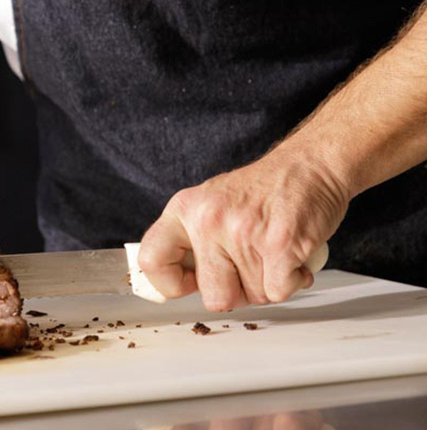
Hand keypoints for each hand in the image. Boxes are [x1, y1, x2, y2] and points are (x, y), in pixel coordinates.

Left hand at [139, 149, 348, 310]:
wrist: (310, 165)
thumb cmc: (264, 191)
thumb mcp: (211, 204)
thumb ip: (192, 240)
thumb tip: (179, 283)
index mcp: (184, 209)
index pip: (151, 260)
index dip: (171, 284)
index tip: (193, 283)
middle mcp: (207, 220)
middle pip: (213, 296)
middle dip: (238, 292)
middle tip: (250, 267)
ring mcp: (242, 232)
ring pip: (253, 296)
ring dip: (268, 283)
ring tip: (273, 251)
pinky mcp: (278, 244)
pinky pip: (279, 292)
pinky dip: (292, 281)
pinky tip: (292, 256)